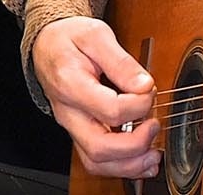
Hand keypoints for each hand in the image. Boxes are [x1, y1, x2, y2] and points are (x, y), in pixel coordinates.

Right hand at [33, 16, 160, 178]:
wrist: (47, 44)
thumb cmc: (70, 38)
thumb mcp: (96, 35)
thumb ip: (121, 62)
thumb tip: (144, 86)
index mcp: (70, 84)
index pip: (109, 109)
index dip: (138, 105)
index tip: (150, 90)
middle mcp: (68, 113)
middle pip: (98, 148)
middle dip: (134, 145)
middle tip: (154, 126)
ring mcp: (73, 126)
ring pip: (96, 162)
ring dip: (129, 165)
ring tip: (153, 155)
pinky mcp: (79, 132)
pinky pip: (97, 160)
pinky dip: (122, 166)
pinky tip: (143, 159)